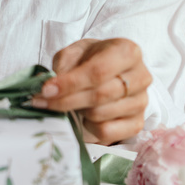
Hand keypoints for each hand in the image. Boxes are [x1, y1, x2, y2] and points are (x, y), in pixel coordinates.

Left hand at [30, 38, 151, 144]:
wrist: (111, 73)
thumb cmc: (93, 59)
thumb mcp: (76, 52)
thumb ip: (64, 64)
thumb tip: (50, 87)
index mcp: (128, 52)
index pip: (98, 71)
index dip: (70, 83)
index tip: (46, 90)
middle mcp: (141, 77)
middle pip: (99, 95)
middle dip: (67, 100)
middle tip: (43, 102)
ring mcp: (141, 102)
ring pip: (100, 114)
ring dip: (78, 111)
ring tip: (71, 103)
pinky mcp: (136, 124)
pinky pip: (106, 132)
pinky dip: (90, 127)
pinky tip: (86, 116)